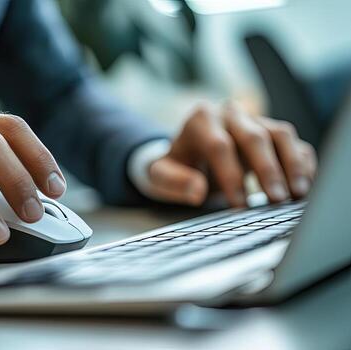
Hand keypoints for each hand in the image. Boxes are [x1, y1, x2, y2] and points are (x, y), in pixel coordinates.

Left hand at [145, 103, 316, 206]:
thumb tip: (197, 191)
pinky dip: (303, 162)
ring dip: (292, 164)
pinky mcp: (273, 131)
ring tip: (297, 193)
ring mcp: (255, 119)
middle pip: (254, 137)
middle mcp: (230, 114)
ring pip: (280, 134)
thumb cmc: (177, 165)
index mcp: (200, 120)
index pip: (219, 146)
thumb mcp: (161, 174)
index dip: (231, 175)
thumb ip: (173, 181)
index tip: (239, 205)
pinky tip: (305, 186)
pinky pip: (294, 142)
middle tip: (275, 199)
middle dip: (267, 170)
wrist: (190, 152)